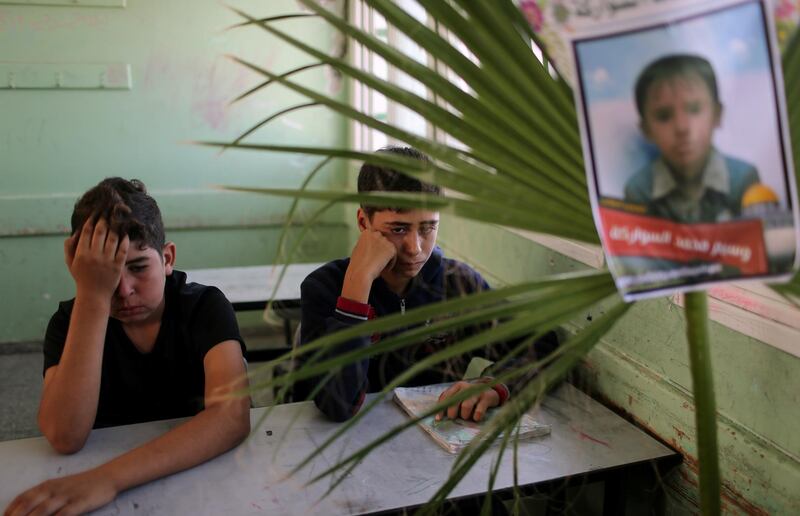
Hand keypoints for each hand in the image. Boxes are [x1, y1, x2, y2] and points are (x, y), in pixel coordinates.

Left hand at [4, 468, 118, 515]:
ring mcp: (67, 496)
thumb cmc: (81, 485)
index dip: (11, 510)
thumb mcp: (59, 487)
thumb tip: (27, 511)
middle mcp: (54, 490)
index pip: (22, 498)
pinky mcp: (80, 503)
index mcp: (47, 486)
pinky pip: (65, 514)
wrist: (106, 477)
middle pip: (29, 505)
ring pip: (43, 510)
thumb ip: (43, 497)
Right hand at [64, 218, 128, 301]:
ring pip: (112, 238)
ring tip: (117, 219)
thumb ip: (69, 247)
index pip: (86, 232)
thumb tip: (75, 231)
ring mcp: (107, 261)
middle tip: (108, 211)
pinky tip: (125, 233)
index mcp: (81, 253)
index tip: (95, 213)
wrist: (93, 295)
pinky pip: (123, 249)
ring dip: (115, 227)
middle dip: (104, 219)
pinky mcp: (118, 266)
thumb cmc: (81, 277)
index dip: (91, 220)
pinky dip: (124, 240)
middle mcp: (94, 255)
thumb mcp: (70, 262)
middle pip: (100, 232)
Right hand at [341, 229, 396, 302]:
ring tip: (380, 266)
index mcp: (366, 233)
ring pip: (389, 248)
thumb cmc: (357, 265)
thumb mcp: (358, 249)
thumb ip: (365, 244)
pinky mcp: (391, 248)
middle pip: (383, 241)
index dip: (374, 248)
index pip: (374, 238)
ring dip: (386, 256)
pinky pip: (394, 255)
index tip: (371, 258)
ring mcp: (384, 240)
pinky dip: (391, 263)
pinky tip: (385, 269)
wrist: (361, 272)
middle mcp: (376, 233)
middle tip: (377, 262)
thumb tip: (371, 244)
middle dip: (381, 250)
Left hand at [435, 380, 499, 422]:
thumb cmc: (472, 397)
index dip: (441, 409)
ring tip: (467, 417)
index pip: (446, 397)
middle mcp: (466, 387)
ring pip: (466, 406)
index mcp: (457, 386)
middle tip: (455, 418)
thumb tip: (439, 418)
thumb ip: (451, 403)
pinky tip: (476, 418)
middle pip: (454, 402)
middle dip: (452, 413)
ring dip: (464, 415)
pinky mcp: (487, 397)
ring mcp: (477, 391)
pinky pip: (479, 410)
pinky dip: (476, 417)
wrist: (491, 392)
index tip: (439, 419)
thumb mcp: (461, 396)